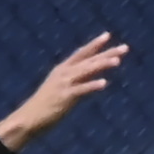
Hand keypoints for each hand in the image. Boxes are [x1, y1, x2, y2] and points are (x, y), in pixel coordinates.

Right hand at [0, 33, 127, 149]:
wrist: (28, 118)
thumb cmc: (44, 106)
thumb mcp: (59, 88)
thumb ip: (75, 82)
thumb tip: (90, 80)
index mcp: (62, 69)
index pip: (81, 53)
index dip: (95, 44)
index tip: (108, 35)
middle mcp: (64, 73)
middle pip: (89, 60)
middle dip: (107, 53)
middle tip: (125, 48)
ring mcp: (64, 84)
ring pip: (87, 71)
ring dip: (102, 65)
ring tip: (118, 61)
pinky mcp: (65, 97)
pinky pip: (81, 90)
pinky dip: (92, 86)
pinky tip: (104, 83)